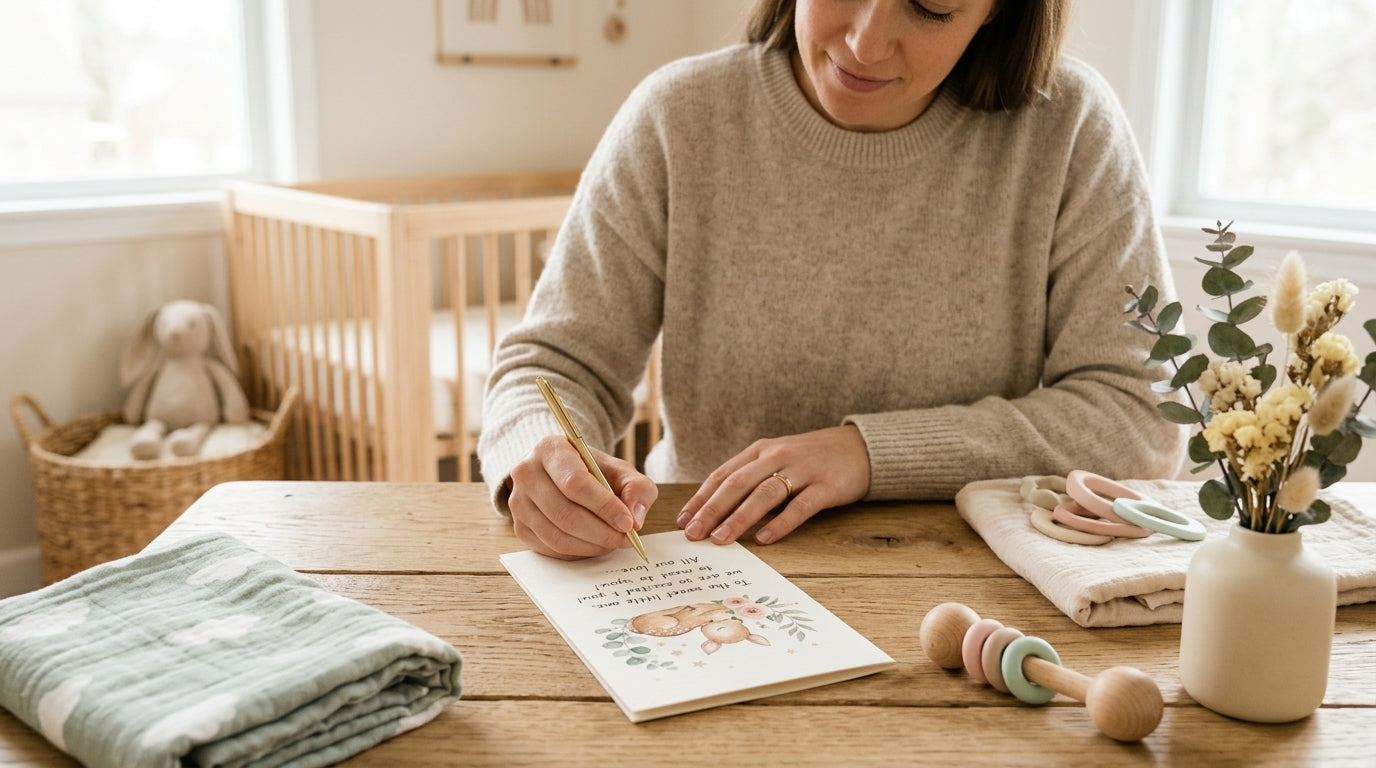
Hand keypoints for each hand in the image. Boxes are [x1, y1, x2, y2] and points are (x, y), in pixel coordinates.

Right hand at [508, 435, 658, 558]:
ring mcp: (518, 502)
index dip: (603, 506)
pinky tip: (594, 544)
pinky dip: (578, 553)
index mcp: (550, 449)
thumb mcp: (621, 471)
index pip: (574, 482)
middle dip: (601, 532)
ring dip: (591, 546)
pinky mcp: (520, 527)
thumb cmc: (595, 472)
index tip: (628, 523)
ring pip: (557, 536)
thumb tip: (635, 518)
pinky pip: (551, 549)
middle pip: (564, 513)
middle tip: (626, 538)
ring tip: (613, 542)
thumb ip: (636, 488)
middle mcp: (526, 473)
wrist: (567, 476)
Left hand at [677, 425, 869, 545]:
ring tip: (721, 539)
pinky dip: (780, 522)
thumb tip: (717, 510)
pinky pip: (800, 506)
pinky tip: (763, 539)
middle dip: (712, 510)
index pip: (724, 475)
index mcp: (761, 450)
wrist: (860, 447)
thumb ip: (752, 478)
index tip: (683, 520)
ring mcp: (803, 469)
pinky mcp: (827, 485)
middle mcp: (778, 456)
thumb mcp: (778, 459)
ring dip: (739, 518)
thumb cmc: (812, 459)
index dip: (701, 498)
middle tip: (693, 534)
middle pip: (738, 484)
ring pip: (764, 494)